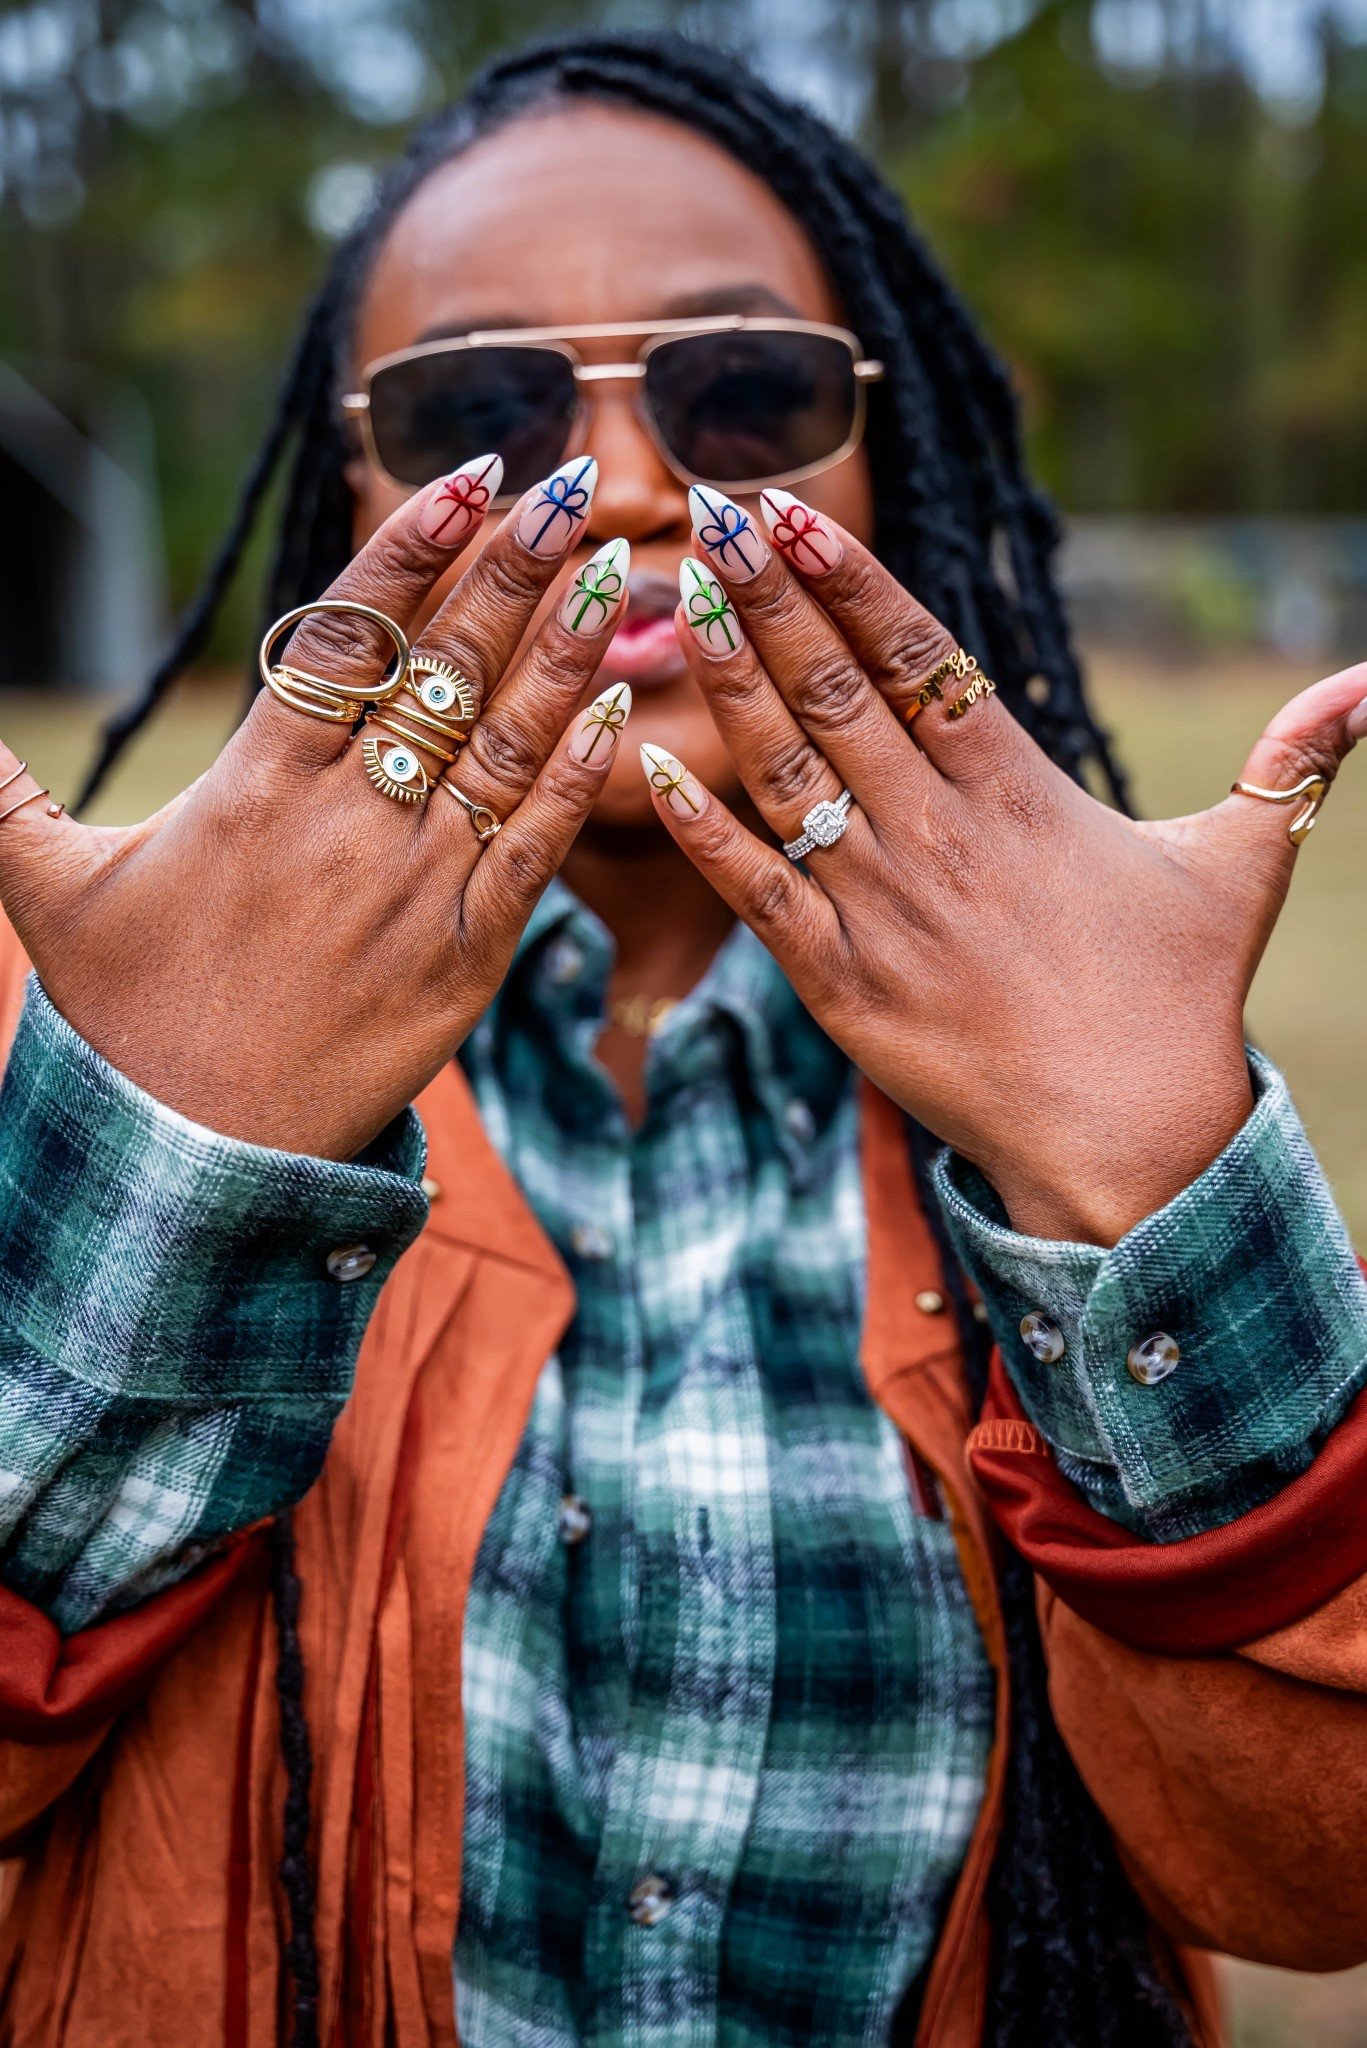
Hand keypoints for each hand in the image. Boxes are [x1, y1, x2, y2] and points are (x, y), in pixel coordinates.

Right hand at [0, 459, 631, 1160]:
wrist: (196, 1164)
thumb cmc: (124, 1018)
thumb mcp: (46, 888)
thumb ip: (2, 790)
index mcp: (254, 787)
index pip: (350, 636)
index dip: (415, 547)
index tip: (471, 476)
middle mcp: (345, 824)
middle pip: (445, 670)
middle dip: (514, 571)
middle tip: (572, 483)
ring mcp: (414, 890)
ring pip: (505, 747)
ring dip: (566, 652)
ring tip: (614, 568)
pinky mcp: (465, 961)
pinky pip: (533, 851)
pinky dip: (575, 779)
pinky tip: (617, 711)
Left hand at [651, 496, 1366, 1243]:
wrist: (1126, 1143)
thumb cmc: (1177, 1002)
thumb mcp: (1241, 865)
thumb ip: (1288, 762)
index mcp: (1020, 793)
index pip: (922, 658)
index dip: (852, 580)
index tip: (794, 512)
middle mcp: (941, 836)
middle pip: (838, 693)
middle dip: (768, 597)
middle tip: (704, 512)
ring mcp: (883, 909)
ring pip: (788, 775)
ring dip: (729, 684)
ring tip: (684, 600)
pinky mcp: (841, 985)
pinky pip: (757, 894)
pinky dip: (704, 832)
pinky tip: (651, 767)